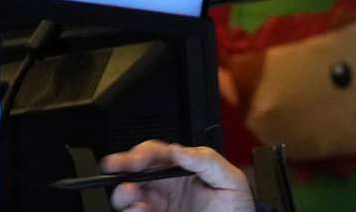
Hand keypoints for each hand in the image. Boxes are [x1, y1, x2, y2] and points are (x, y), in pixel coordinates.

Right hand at [101, 140, 251, 211]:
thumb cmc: (237, 207)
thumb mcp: (230, 179)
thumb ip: (207, 161)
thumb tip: (179, 150)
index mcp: (183, 169)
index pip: (156, 154)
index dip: (141, 152)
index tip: (135, 157)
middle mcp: (167, 187)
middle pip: (135, 173)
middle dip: (122, 168)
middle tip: (117, 169)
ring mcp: (160, 206)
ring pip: (129, 195)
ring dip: (124, 192)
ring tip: (130, 193)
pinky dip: (132, 211)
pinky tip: (139, 209)